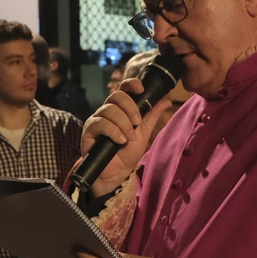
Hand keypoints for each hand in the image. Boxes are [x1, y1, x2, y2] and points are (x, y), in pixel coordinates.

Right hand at [78, 79, 173, 196]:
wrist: (117, 173)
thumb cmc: (128, 152)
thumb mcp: (144, 133)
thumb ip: (152, 116)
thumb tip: (167, 100)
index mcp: (121, 108)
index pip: (123, 89)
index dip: (131, 84)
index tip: (141, 89)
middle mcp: (108, 111)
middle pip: (116, 95)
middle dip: (130, 107)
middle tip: (137, 122)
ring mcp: (97, 119)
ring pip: (109, 109)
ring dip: (123, 124)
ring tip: (129, 138)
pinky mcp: (89, 130)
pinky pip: (100, 123)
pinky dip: (113, 131)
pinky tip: (120, 140)